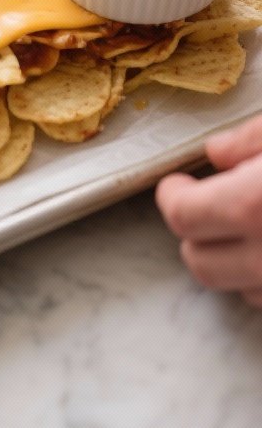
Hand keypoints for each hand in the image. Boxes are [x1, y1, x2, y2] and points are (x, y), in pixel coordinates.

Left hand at [157, 115, 261, 304]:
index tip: (178, 185)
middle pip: (201, 263)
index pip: (183, 217)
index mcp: (254, 206)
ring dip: (236, 260)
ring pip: (240, 287)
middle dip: (197, 233)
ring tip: (255, 224)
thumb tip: (218, 152)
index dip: (174, 197)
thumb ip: (250, 140)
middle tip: (211, 204)